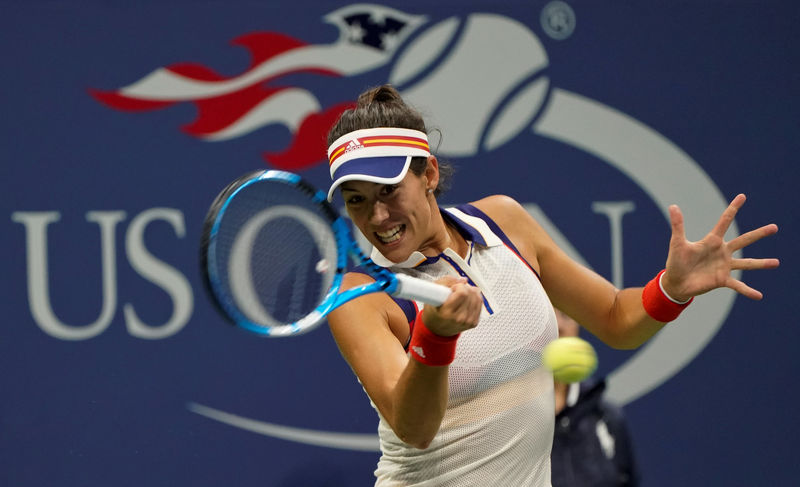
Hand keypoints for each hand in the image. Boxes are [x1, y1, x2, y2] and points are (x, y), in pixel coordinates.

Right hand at [421, 276, 482, 335]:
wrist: (437, 328)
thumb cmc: (434, 310)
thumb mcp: (433, 293)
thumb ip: (446, 282)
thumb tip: (463, 280)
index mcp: (446, 312)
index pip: (462, 293)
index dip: (458, 286)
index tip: (453, 288)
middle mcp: (458, 319)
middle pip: (471, 294)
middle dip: (464, 287)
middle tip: (457, 290)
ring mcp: (467, 322)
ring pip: (477, 297)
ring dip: (470, 291)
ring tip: (462, 294)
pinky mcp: (474, 323)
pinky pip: (480, 303)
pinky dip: (475, 298)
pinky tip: (467, 299)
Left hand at [662, 194, 778, 300]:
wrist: (675, 282)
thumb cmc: (676, 261)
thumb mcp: (677, 243)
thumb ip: (678, 225)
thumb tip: (673, 206)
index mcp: (712, 241)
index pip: (725, 221)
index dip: (733, 208)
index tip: (742, 196)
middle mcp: (722, 252)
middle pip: (744, 240)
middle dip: (759, 234)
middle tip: (775, 227)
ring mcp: (724, 266)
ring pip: (746, 263)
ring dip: (761, 263)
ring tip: (776, 262)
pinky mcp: (722, 280)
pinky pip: (738, 286)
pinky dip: (747, 290)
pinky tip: (758, 296)